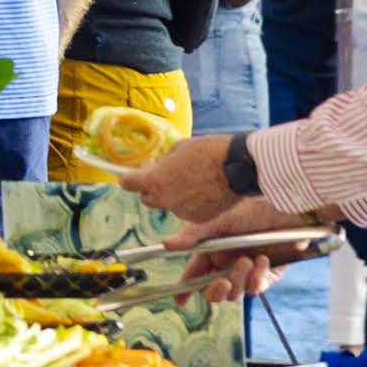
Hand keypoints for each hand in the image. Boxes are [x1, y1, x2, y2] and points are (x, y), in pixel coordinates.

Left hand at [126, 134, 249, 228]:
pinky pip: (186, 211)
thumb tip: (155, 166)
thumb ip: (162, 162)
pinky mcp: (197, 219)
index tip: (131, 177)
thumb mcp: (178, 148)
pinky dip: (190, 204)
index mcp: (155, 180)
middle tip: (165, 177)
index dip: (129, 178)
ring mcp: (181, 212)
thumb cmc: (209, 152)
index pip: (128, 183)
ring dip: (173, 196)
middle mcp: (164, 200)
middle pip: (147, 198)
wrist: (238, 167)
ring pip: (168, 205)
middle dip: (152, 188)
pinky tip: (203, 191)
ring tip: (191, 181)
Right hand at [163, 188, 295, 300]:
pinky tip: (262, 260)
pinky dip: (257, 278)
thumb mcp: (217, 220)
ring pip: (235, 293)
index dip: (186, 289)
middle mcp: (226, 262)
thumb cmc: (250, 207)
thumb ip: (193, 236)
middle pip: (214, 291)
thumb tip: (165, 245)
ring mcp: (246, 270)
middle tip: (222, 282)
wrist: (285, 206)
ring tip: (246, 260)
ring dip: (238, 280)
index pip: (194, 274)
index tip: (180, 301)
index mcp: (211, 251)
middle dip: (215, 291)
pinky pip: (256, 288)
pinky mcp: (267, 274)